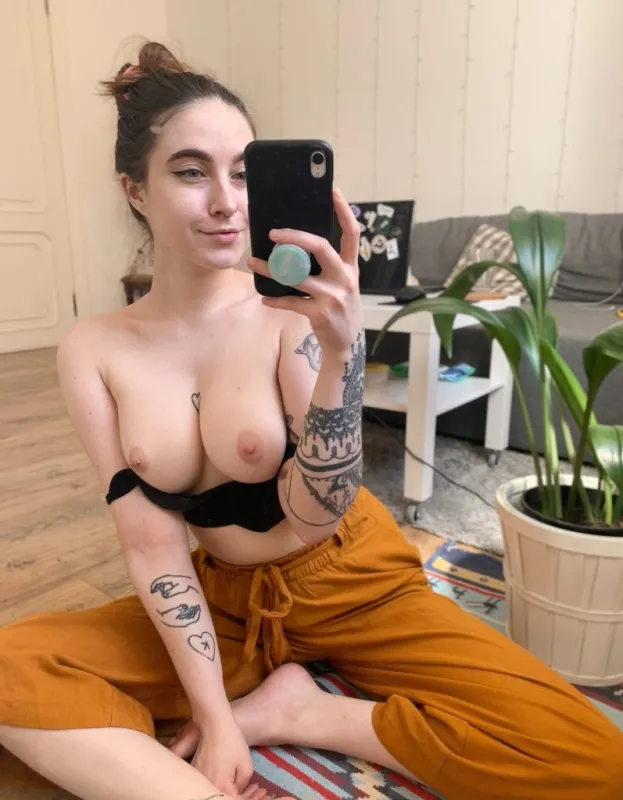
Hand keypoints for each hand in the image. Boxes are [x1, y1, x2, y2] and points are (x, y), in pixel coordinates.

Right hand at [185, 714, 254, 796]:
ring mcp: (200, 779)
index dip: (251, 797)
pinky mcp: (195, 771)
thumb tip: (239, 791)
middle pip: (226, 797)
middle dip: (243, 795)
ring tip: (248, 786)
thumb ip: (244, 785)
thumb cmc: (232, 743)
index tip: (262, 793)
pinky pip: (210, 783)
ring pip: (218, 791)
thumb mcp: (246, 766)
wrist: (214, 725)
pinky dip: (221, 783)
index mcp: (221, 787)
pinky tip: (231, 779)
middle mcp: (207, 787)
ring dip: (232, 790)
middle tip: (257, 790)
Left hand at [248, 186, 362, 356]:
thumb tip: (298, 246)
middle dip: (296, 237)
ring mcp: (333, 297)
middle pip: (321, 248)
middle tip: (273, 233)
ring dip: (272, 270)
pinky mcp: (320, 314)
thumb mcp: (342, 286)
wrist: (346, 346)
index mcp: (352, 268)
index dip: (344, 211)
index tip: (333, 192)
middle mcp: (345, 279)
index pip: (352, 234)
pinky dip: (276, 300)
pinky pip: (292, 302)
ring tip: (254, 263)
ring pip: (297, 277)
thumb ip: (328, 267)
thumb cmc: (340, 310)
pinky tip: (264, 298)